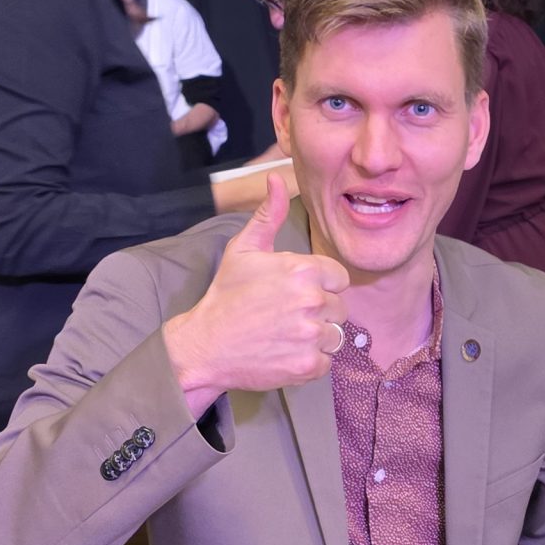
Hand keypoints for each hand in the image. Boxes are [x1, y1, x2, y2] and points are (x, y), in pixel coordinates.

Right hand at [162, 174, 348, 397]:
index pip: (339, 278)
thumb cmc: (226, 296)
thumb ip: (269, 215)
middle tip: (287, 316)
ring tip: (287, 334)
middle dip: (319, 311)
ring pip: (335, 335)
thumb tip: (277, 179)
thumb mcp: (244, 249)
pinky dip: (310, 361)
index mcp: (302, 271)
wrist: (205, 345)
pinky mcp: (308, 365)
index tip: (298, 293)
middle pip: (339, 307)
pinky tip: (285, 352)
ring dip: (316, 337)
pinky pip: (327, 362)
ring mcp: (311, 335)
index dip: (321, 285)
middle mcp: (312, 301)